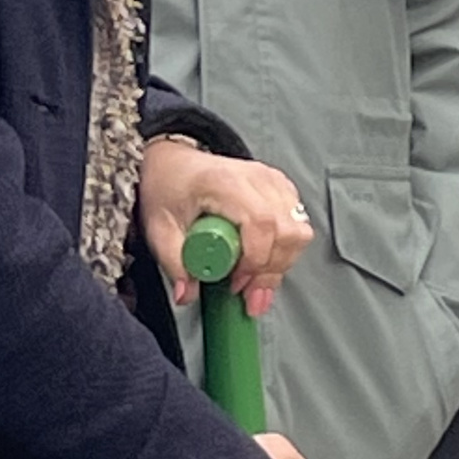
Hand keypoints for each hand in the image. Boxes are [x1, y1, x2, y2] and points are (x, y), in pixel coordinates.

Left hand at [140, 140, 313, 317]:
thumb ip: (174, 264)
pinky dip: (284, 251)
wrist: (176, 164)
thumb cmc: (169, 187)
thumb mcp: (159, 228)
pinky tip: (262, 260)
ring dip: (280, 264)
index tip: (236, 282)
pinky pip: (298, 226)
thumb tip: (187, 293)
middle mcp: (255, 178)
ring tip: (253, 280)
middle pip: (288, 230)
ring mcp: (272, 182)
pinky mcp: (281, 190)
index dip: (255, 260)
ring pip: (299, 231)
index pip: (261, 222)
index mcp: (224, 182)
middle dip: (271, 270)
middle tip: (246, 291)